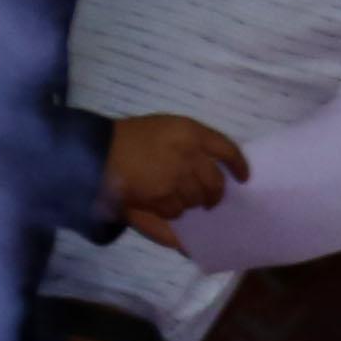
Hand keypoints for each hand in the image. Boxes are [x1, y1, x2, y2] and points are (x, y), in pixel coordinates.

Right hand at [100, 112, 250, 249]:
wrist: (96, 151)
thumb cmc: (129, 138)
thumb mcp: (166, 129)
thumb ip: (192, 144)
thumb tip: (219, 168)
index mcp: (191, 132)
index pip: (227, 150)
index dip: (239, 166)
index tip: (244, 178)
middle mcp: (189, 153)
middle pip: (215, 182)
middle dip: (214, 195)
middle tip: (210, 201)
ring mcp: (176, 176)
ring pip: (196, 199)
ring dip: (191, 203)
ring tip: (179, 201)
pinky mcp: (162, 196)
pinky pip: (176, 211)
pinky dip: (172, 212)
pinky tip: (162, 206)